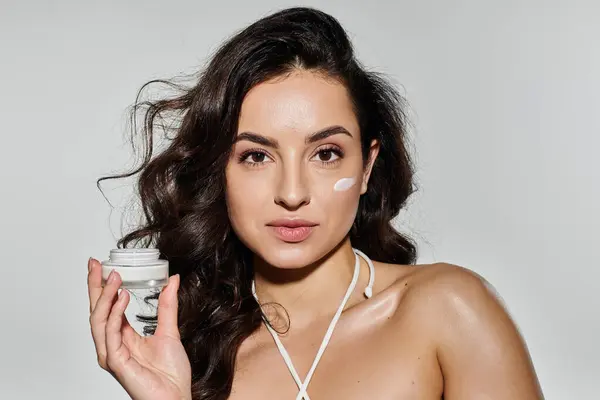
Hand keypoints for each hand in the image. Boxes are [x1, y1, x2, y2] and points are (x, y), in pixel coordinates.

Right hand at [87, 258, 191, 399]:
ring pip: (99, 320)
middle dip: (95, 286)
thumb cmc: (170, 374)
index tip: (101, 265)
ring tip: (115, 276)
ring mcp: (111, 354)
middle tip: (96, 264)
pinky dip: (114, 314)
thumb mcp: (170, 331)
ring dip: (106, 296)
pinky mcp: (115, 362)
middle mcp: (112, 345)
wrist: (176, 398)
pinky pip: (110, 334)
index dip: (103, 286)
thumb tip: (172, 281)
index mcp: (122, 337)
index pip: (107, 307)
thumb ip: (167, 306)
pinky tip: (122, 298)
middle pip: (97, 310)